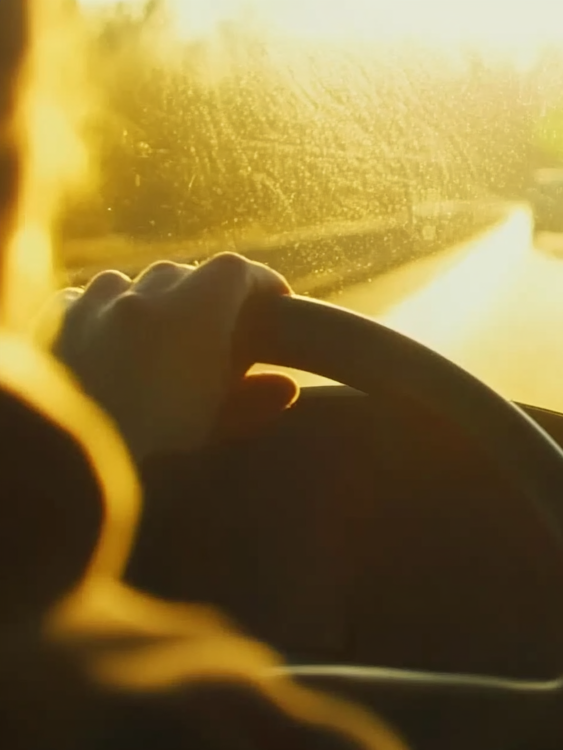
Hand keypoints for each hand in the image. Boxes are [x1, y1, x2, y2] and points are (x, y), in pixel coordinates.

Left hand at [51, 252, 299, 459]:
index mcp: (196, 309)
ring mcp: (95, 300)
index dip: (261, 281)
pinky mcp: (56, 316)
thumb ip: (254, 400)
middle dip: (204, 293)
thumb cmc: (149, 438)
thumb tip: (285, 387)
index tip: (276, 300)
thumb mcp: (214, 423)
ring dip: (148, 301)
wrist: (65, 446)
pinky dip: (101, 314)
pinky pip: (84, 300)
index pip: (238, 270)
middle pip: (183, 273)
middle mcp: (145, 292)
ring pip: (130, 283)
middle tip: (215, 325)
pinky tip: (104, 341)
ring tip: (154, 335)